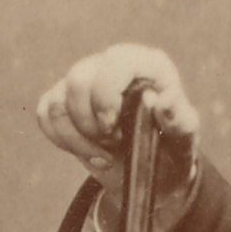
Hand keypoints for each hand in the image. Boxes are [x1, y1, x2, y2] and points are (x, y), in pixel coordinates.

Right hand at [36, 44, 200, 183]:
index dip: (107, 94)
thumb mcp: (184, 138)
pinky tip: (88, 150)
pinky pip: (46, 114)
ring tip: (105, 152)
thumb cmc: (172, 147)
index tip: (114, 127)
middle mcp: (111, 64)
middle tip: (115, 142)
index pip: (114, 61)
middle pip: (78, 80)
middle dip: (91, 123)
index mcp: (145, 64)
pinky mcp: (63, 98)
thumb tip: (162, 101)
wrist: (152, 170)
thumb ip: (179, 119)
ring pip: (58, 102)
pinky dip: (63, 140)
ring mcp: (85, 79)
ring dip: (78, 139)